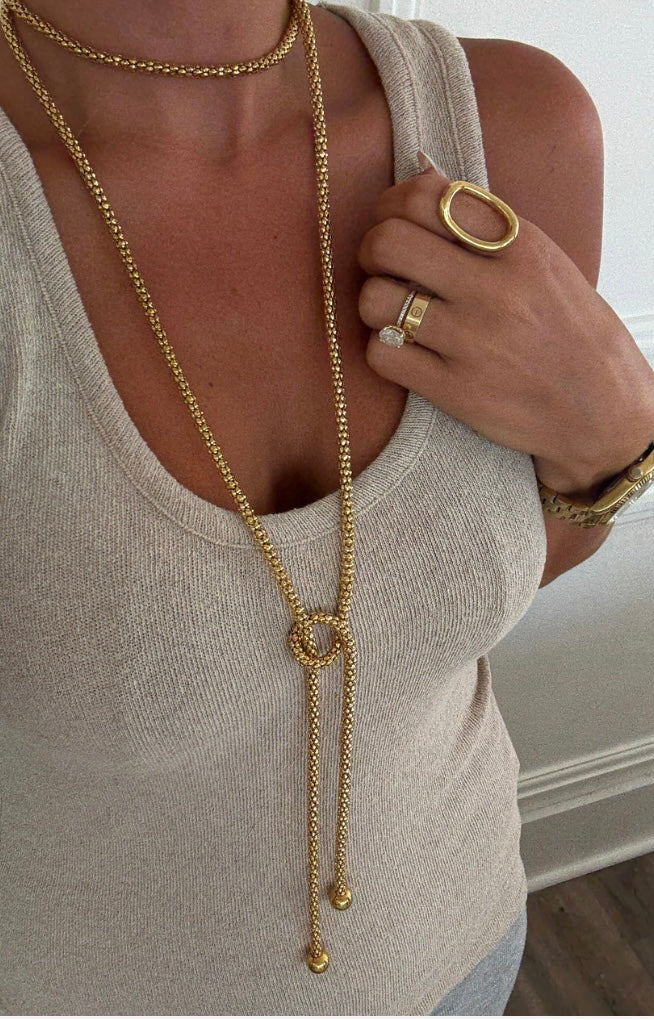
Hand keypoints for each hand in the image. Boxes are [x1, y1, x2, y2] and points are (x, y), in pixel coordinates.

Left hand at [356, 158, 653, 495]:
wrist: (600, 408)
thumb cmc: (567, 329)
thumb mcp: (542, 261)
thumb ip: (482, 220)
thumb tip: (421, 168)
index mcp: (519, 246)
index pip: (428, 197)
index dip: (392, 204)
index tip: (392, 220)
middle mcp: (494, 289)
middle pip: (389, 242)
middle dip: (372, 249)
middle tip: (383, 266)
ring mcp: (472, 342)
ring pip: (376, 299)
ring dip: (374, 302)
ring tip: (395, 311)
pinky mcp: (454, 390)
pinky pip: (383, 354)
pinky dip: (384, 349)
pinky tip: (405, 350)